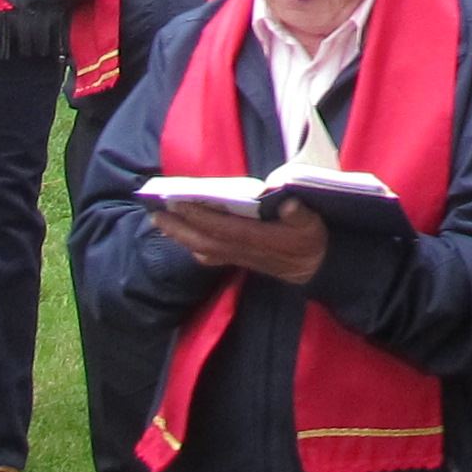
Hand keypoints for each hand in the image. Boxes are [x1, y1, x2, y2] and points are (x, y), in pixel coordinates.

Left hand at [152, 199, 331, 282]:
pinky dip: (192, 247)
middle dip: (179, 228)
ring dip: (180, 237)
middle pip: (205, 241)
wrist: (316, 268)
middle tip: (155, 213)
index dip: (201, 217)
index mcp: (260, 239)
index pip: (224, 228)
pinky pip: (209, 256)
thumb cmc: (312, 239)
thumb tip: (287, 203)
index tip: (180, 203)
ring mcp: (240, 258)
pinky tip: (182, 239)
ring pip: (203, 249)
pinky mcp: (239, 260)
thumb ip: (300, 213)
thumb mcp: (313, 224)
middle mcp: (245, 250)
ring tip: (160, 222)